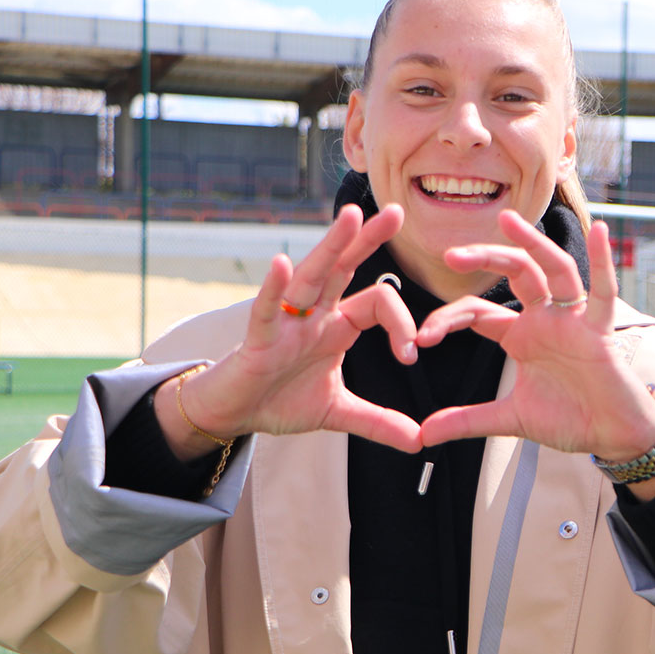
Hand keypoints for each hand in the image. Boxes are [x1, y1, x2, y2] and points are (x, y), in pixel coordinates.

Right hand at [160, 204, 422, 453]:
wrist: (234, 414)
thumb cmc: (280, 399)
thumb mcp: (338, 412)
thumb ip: (378, 422)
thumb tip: (420, 441)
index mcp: (337, 324)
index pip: (378, 303)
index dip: (401, 325)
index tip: (410, 356)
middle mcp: (314, 313)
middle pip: (344, 268)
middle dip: (369, 240)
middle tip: (398, 212)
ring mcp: (285, 322)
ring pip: (311, 278)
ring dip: (331, 247)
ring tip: (352, 216)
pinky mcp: (257, 338)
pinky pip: (265, 309)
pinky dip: (273, 289)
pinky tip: (281, 265)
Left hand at [416, 210, 654, 461]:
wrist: (612, 436)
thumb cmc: (569, 419)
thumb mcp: (510, 419)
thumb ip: (467, 421)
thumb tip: (423, 436)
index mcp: (521, 335)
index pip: (477, 312)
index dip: (447, 319)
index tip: (420, 338)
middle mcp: (545, 318)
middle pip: (514, 273)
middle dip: (483, 258)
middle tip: (450, 253)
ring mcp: (573, 320)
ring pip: (552, 269)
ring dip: (532, 243)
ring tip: (507, 220)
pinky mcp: (600, 330)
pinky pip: (603, 291)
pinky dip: (603, 261)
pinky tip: (600, 231)